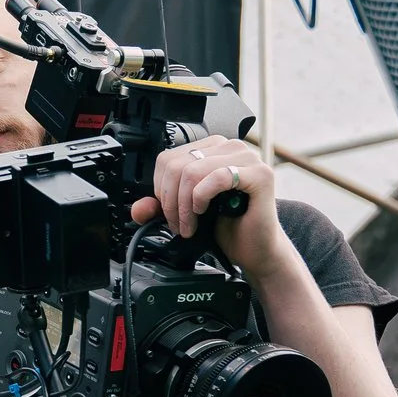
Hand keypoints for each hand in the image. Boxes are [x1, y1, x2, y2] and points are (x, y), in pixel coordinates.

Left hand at [131, 138, 291, 280]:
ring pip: (193, 171)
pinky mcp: (260, 174)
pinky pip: (217, 177)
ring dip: (185, 205)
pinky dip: (202, 198)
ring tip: (190, 225)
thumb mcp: (185, 214)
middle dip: (171, 201)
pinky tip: (205, 212)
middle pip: (177, 165)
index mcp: (212, 149)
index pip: (168, 158)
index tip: (169, 212)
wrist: (255, 249)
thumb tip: (138, 209)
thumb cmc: (227, 227)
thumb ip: (160, 208)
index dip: (161, 189)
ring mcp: (247, 157)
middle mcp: (229, 147)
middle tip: (179, 225)